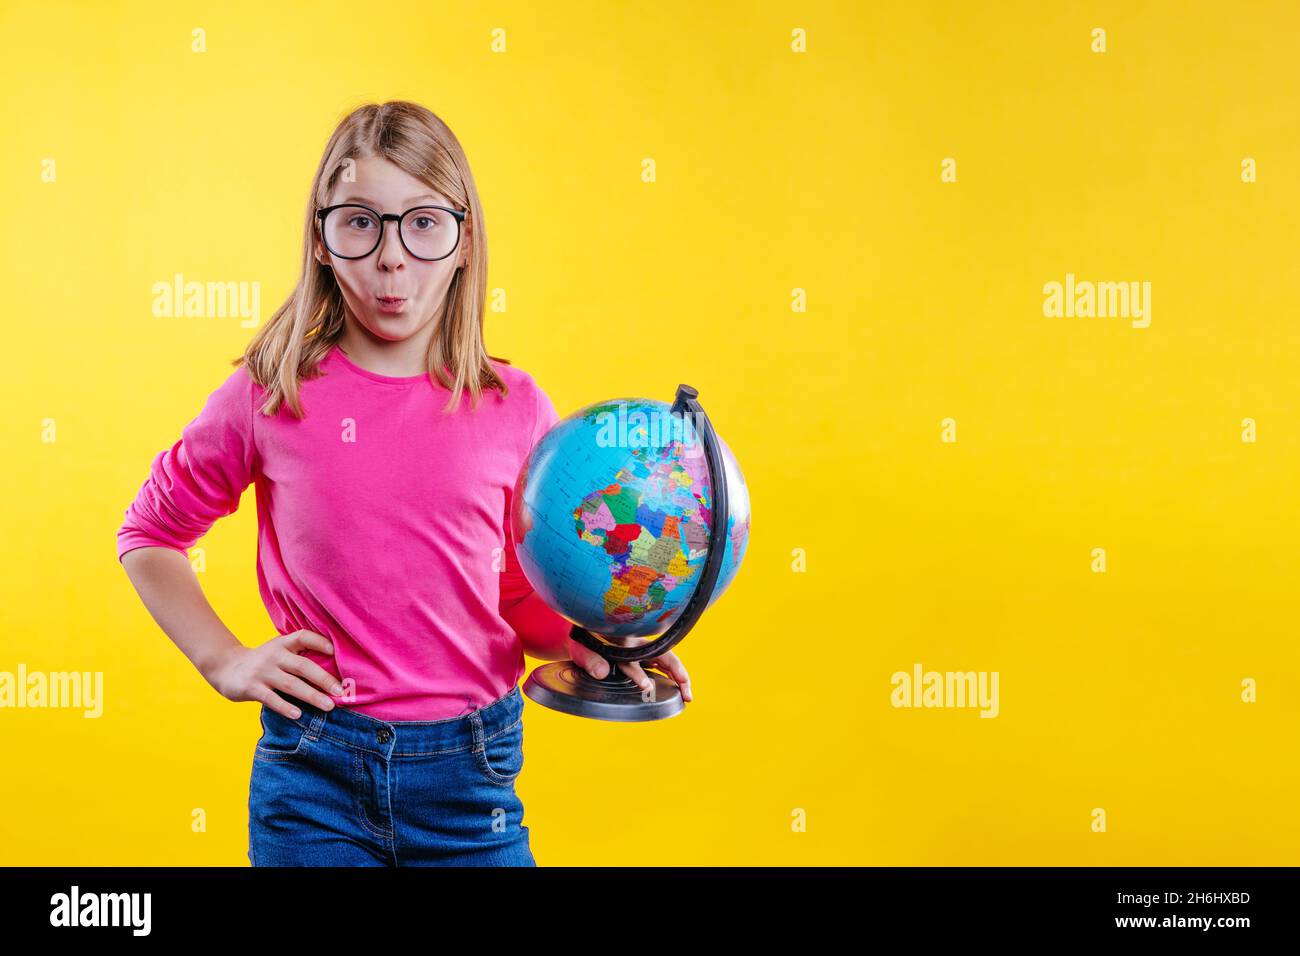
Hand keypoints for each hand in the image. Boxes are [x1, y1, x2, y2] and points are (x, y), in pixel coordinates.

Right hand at [204, 629, 344, 718]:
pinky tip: (298, 714)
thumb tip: (333, 673)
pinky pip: (271, 698)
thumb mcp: (278, 652)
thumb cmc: (263, 663)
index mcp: (282, 643)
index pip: (303, 637)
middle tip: (340, 691)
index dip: (320, 642)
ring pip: (291, 684)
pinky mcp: (251, 688)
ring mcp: (262, 672)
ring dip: (312, 696)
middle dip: (324, 679)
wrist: (225, 668)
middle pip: (303, 666)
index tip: (336, 651)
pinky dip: (285, 707)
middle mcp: (273, 655)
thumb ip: (299, 657)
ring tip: (328, 706)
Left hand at [564, 633, 692, 702]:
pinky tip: (678, 685)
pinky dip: (672, 673)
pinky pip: (662, 662)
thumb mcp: (579, 648)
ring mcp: (640, 647)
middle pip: (663, 656)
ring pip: (667, 659)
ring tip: (687, 694)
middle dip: (677, 674)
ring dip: (679, 675)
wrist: (584, 626)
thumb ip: (588, 659)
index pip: (631, 660)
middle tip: (686, 694)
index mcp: (620, 641)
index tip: (646, 688)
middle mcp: (635, 643)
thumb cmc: (581, 638)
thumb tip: (601, 672)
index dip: (638, 675)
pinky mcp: (641, 653)